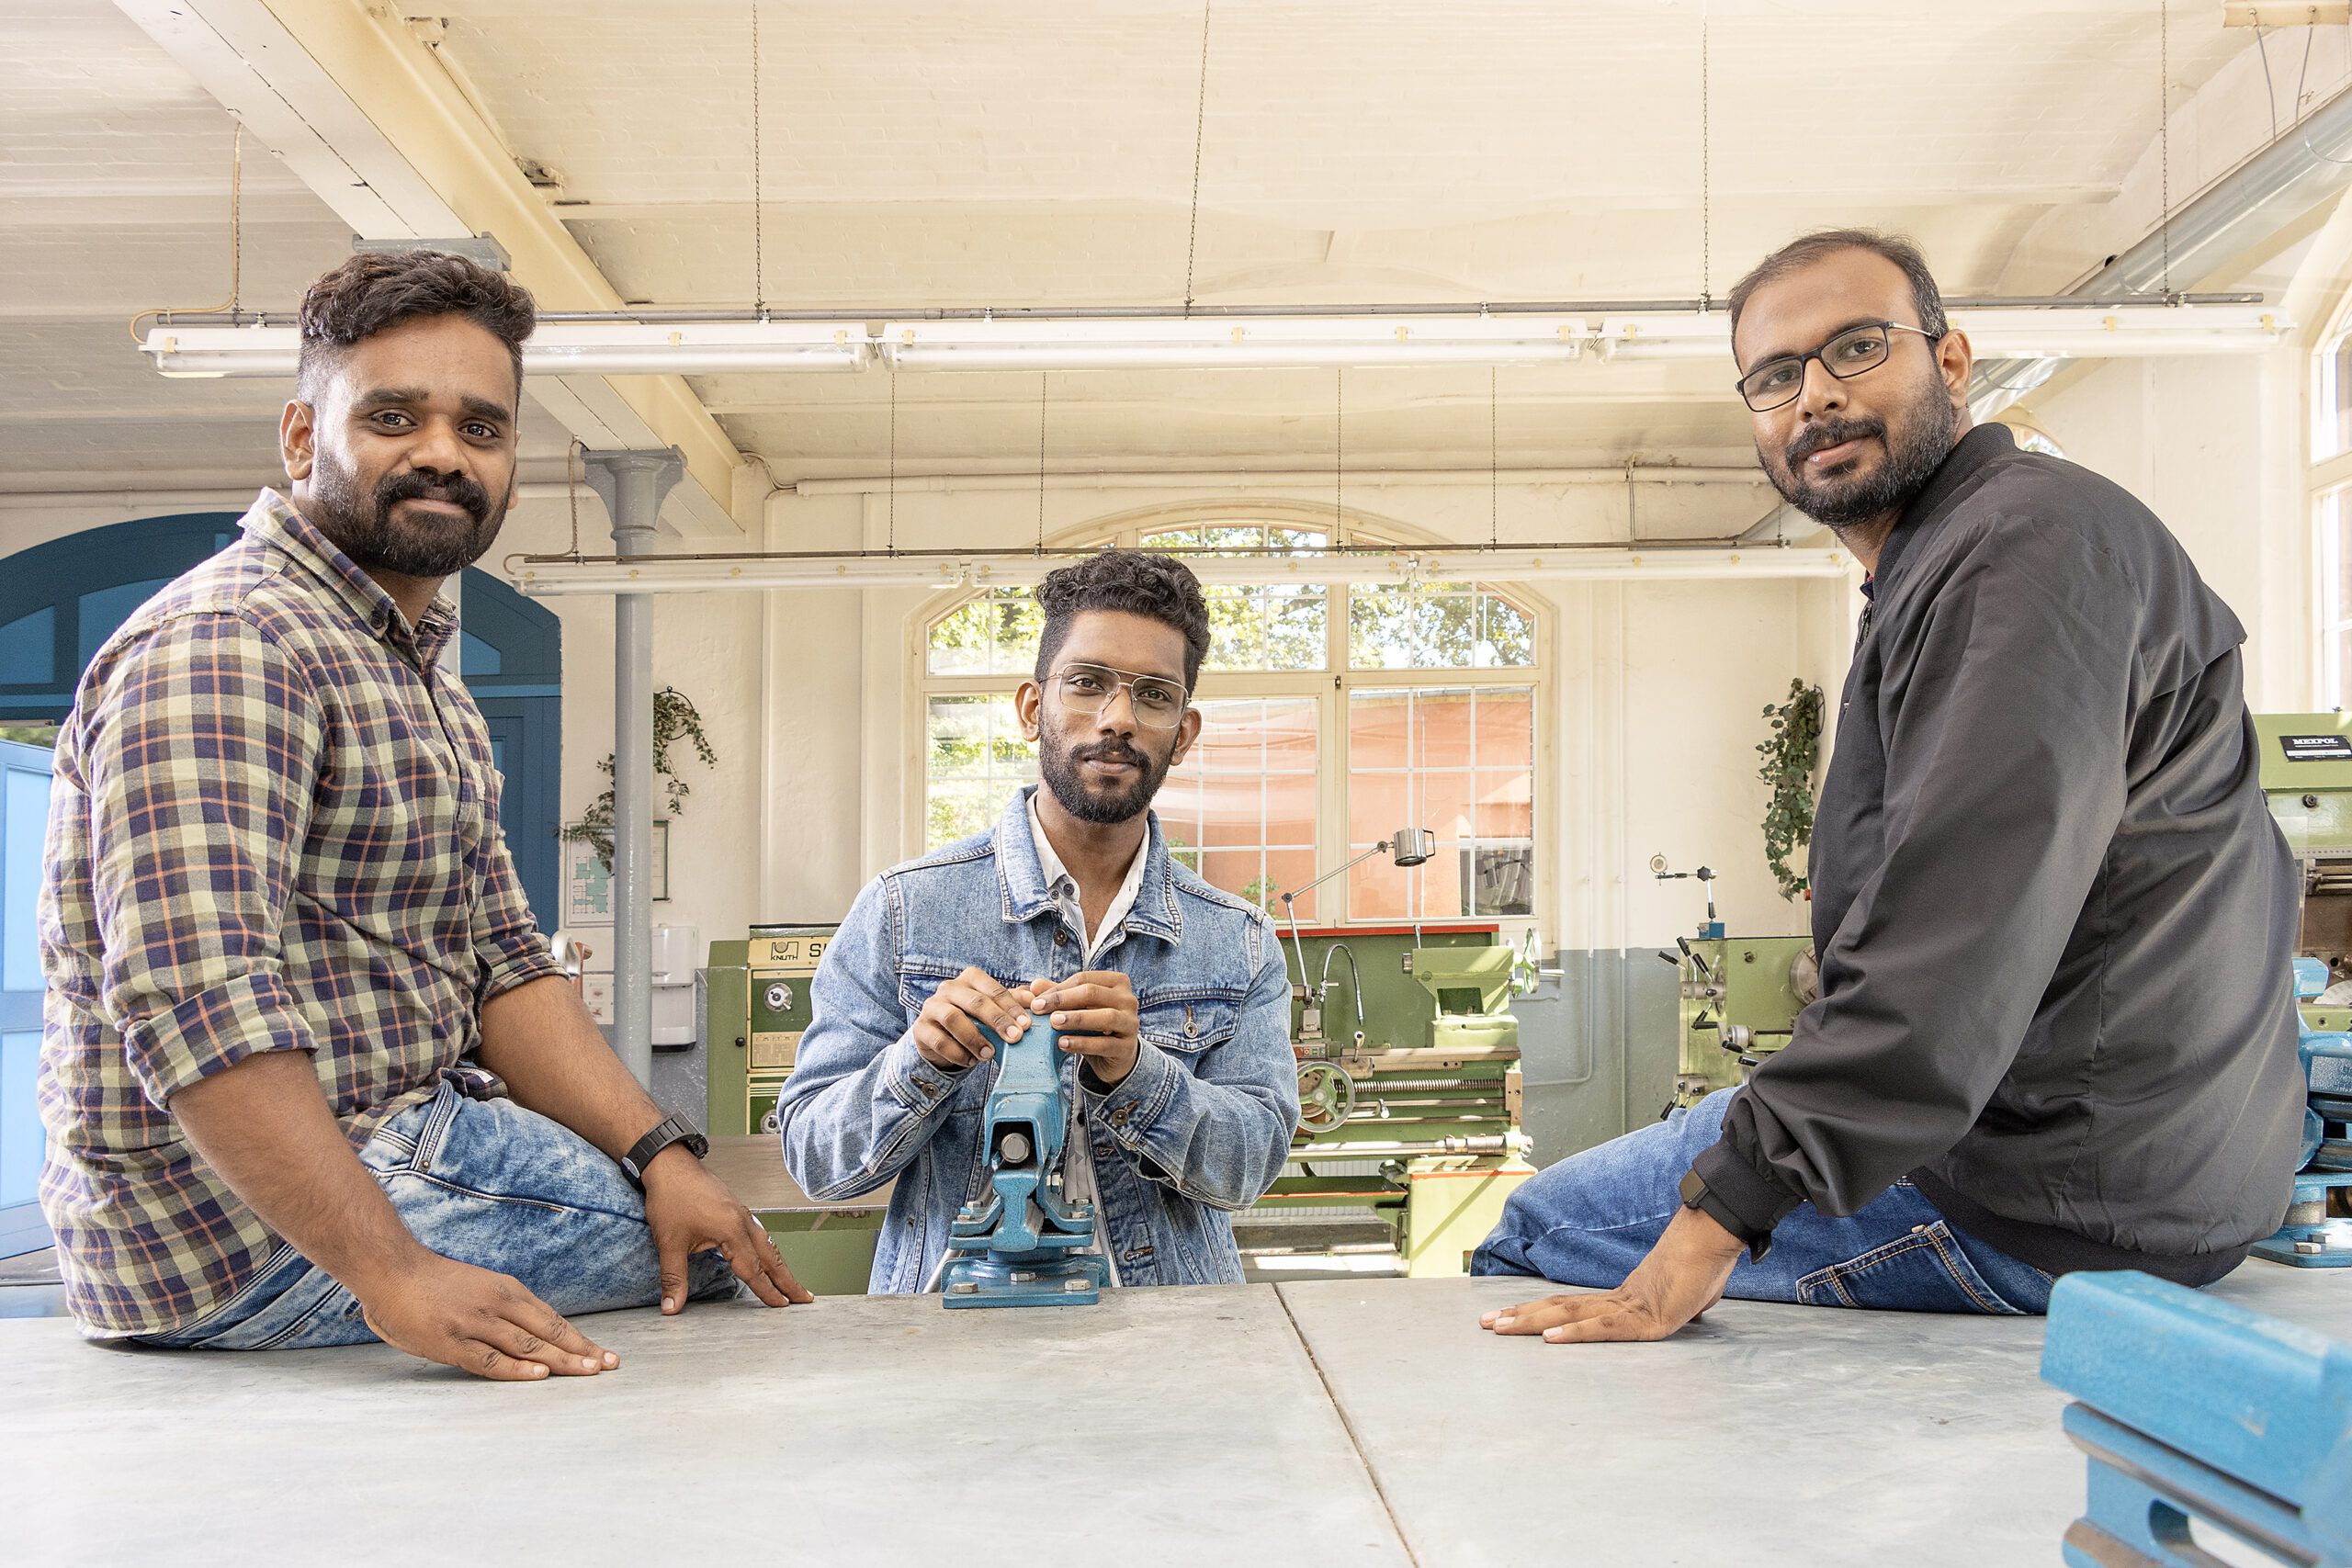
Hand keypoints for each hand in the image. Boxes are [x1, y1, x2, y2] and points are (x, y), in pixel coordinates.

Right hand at [356, 1249, 617, 1381]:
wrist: (392, 1269)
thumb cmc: (434, 1282)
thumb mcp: (479, 1287)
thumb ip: (502, 1309)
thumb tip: (529, 1333)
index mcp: (507, 1291)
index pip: (552, 1320)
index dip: (579, 1339)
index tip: (603, 1354)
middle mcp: (498, 1305)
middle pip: (549, 1333)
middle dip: (582, 1351)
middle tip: (610, 1365)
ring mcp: (476, 1324)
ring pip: (528, 1347)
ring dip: (561, 1361)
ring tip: (589, 1372)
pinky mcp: (453, 1343)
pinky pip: (491, 1360)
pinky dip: (517, 1369)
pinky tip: (540, 1376)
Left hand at [641, 1146, 814, 1312]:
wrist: (669, 1164)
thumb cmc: (671, 1197)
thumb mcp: (669, 1243)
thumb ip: (673, 1278)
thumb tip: (672, 1307)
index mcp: (732, 1230)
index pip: (754, 1269)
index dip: (768, 1291)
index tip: (781, 1306)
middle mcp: (742, 1221)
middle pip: (772, 1256)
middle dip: (789, 1280)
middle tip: (805, 1297)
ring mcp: (741, 1213)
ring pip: (768, 1243)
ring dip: (781, 1264)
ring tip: (790, 1281)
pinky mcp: (736, 1208)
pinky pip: (759, 1233)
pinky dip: (768, 1249)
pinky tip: (765, 1255)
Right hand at [911, 967, 1034, 1070]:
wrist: (940, 1038)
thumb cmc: (974, 1020)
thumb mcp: (994, 1011)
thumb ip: (1013, 1002)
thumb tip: (1034, 998)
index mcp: (970, 979)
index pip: (994, 990)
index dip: (1011, 1007)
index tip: (1026, 1025)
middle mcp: (949, 988)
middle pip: (975, 1001)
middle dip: (997, 1021)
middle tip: (1015, 1038)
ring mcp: (931, 1006)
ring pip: (953, 1018)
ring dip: (975, 1038)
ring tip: (990, 1054)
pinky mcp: (920, 1028)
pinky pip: (939, 1040)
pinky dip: (957, 1053)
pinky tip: (971, 1061)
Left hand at [1033, 970, 1140, 1086]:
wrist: (1116, 1056)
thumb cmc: (1094, 1025)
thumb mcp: (1077, 1008)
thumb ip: (1059, 996)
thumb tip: (1034, 985)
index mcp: (1117, 982)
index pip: (1084, 979)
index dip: (1058, 989)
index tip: (1035, 1001)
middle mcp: (1128, 999)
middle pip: (1093, 993)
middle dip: (1063, 1000)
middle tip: (1038, 1008)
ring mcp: (1131, 1023)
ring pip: (1106, 1017)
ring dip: (1076, 1019)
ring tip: (1053, 1023)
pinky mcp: (1127, 1047)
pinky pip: (1105, 1044)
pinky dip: (1082, 1043)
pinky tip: (1063, 1044)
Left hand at [1478, 1205, 1743, 1343]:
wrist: (1715, 1236)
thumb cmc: (1704, 1264)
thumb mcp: (1687, 1298)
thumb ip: (1677, 1306)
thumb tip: (1686, 1310)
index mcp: (1623, 1298)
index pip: (1571, 1306)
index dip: (1540, 1311)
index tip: (1510, 1315)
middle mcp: (1618, 1300)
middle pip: (1559, 1308)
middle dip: (1519, 1317)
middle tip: (1485, 1322)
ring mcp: (1630, 1307)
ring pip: (1569, 1314)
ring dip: (1530, 1322)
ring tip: (1498, 1326)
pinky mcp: (1647, 1319)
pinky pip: (1605, 1329)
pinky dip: (1575, 1334)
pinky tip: (1549, 1339)